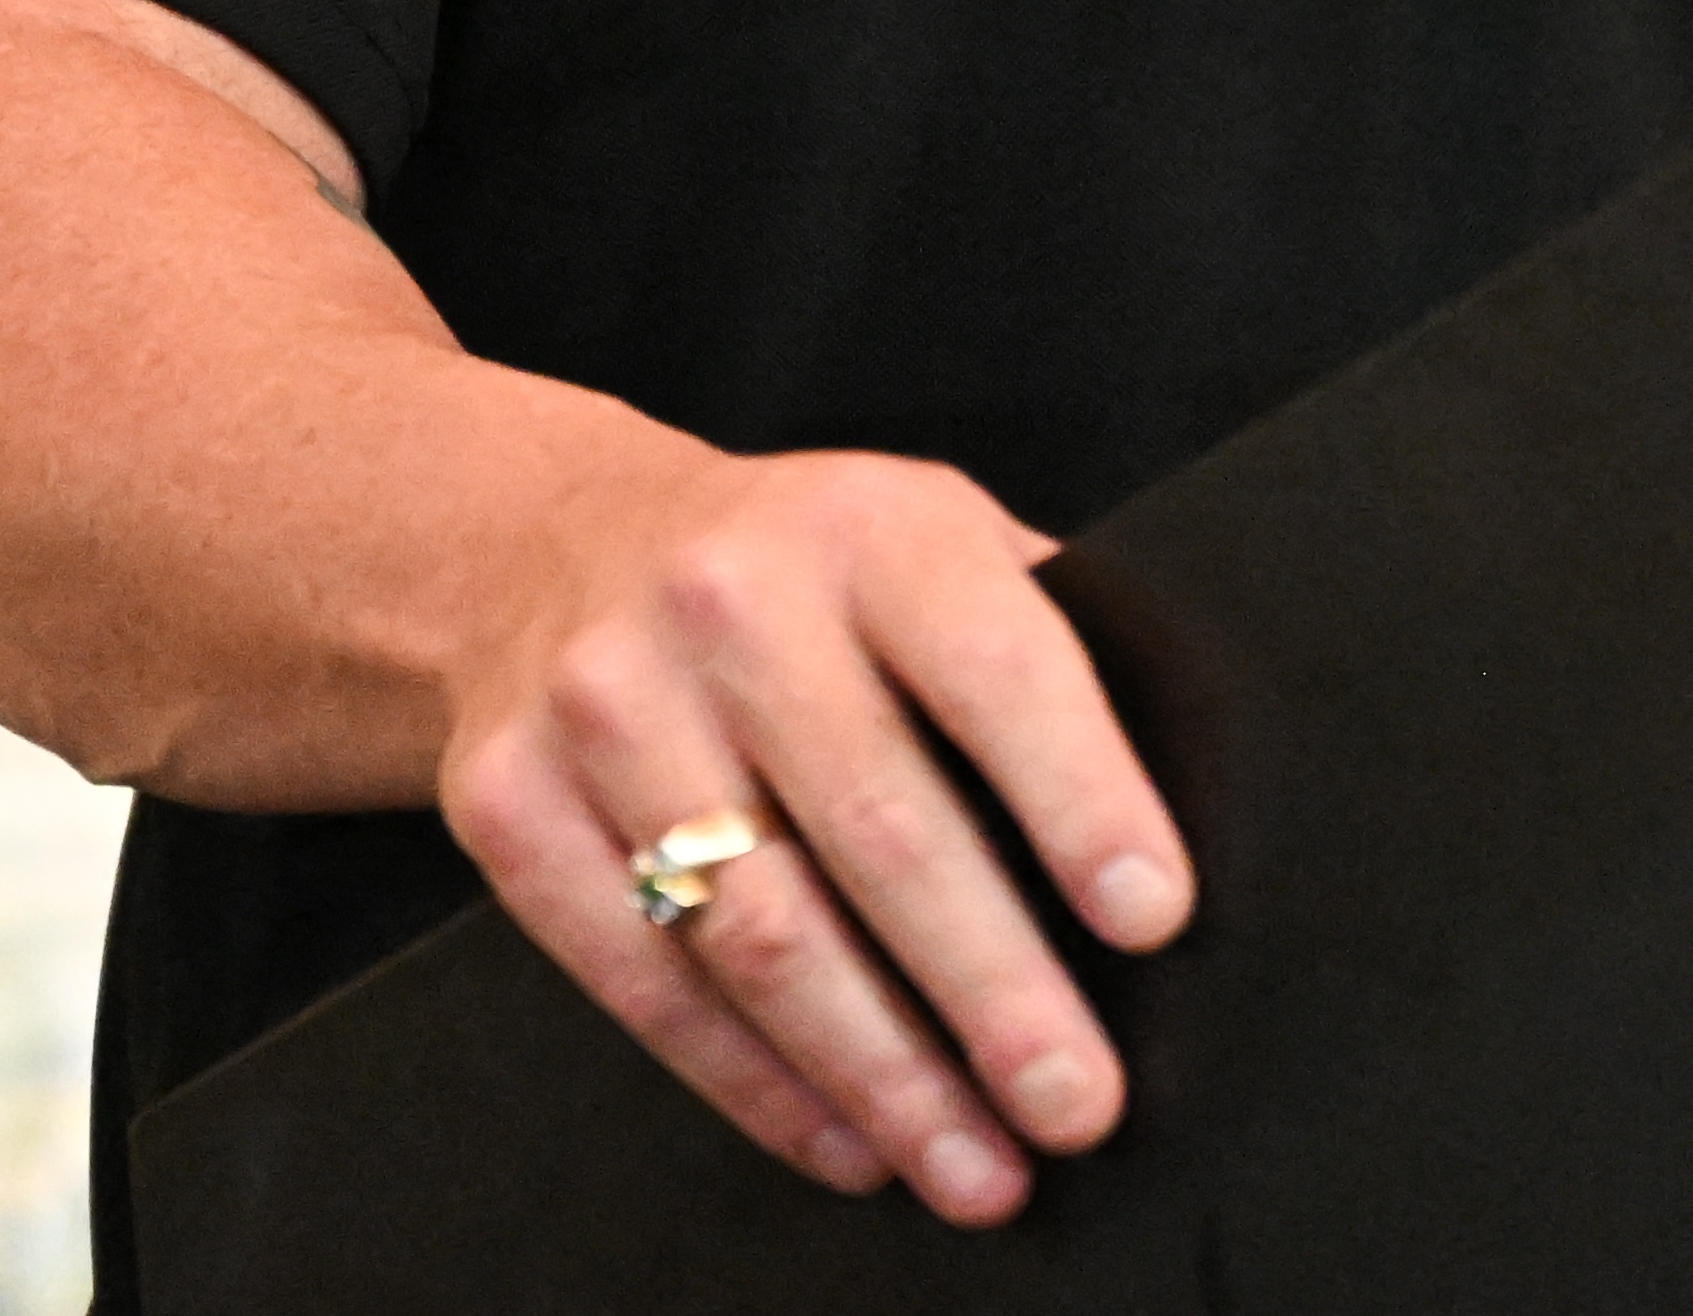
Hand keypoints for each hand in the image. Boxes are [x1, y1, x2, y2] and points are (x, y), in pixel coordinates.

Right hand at [438, 438, 1194, 1224]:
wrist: (545, 546)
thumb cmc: (805, 573)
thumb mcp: (927, 542)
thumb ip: (1038, 644)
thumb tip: (1180, 815)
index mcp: (871, 527)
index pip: (996, 666)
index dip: (1079, 798)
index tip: (1151, 920)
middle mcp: (730, 603)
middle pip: (880, 828)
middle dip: (992, 989)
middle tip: (1076, 1102)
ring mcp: (605, 703)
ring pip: (761, 931)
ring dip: (884, 1075)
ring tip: (978, 1166)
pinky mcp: (512, 807)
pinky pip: (647, 980)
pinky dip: (758, 1084)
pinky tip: (848, 1143)